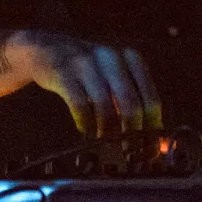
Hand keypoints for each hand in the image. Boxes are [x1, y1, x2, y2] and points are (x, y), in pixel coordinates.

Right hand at [7, 30, 161, 138]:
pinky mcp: (64, 73)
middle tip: (129, 153)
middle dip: (132, 134)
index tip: (150, 150)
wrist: (48, 49)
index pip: (151, 99)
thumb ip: (133, 102)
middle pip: (131, 104)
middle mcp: (113, 58)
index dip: (153, 129)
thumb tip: (152, 139)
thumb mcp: (115, 77)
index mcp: (132, 59)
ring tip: (104, 142)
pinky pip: (79, 105)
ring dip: (106, 131)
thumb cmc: (90, 69)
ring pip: (105, 106)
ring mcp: (87, 64)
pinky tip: (85, 130)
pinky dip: (85, 123)